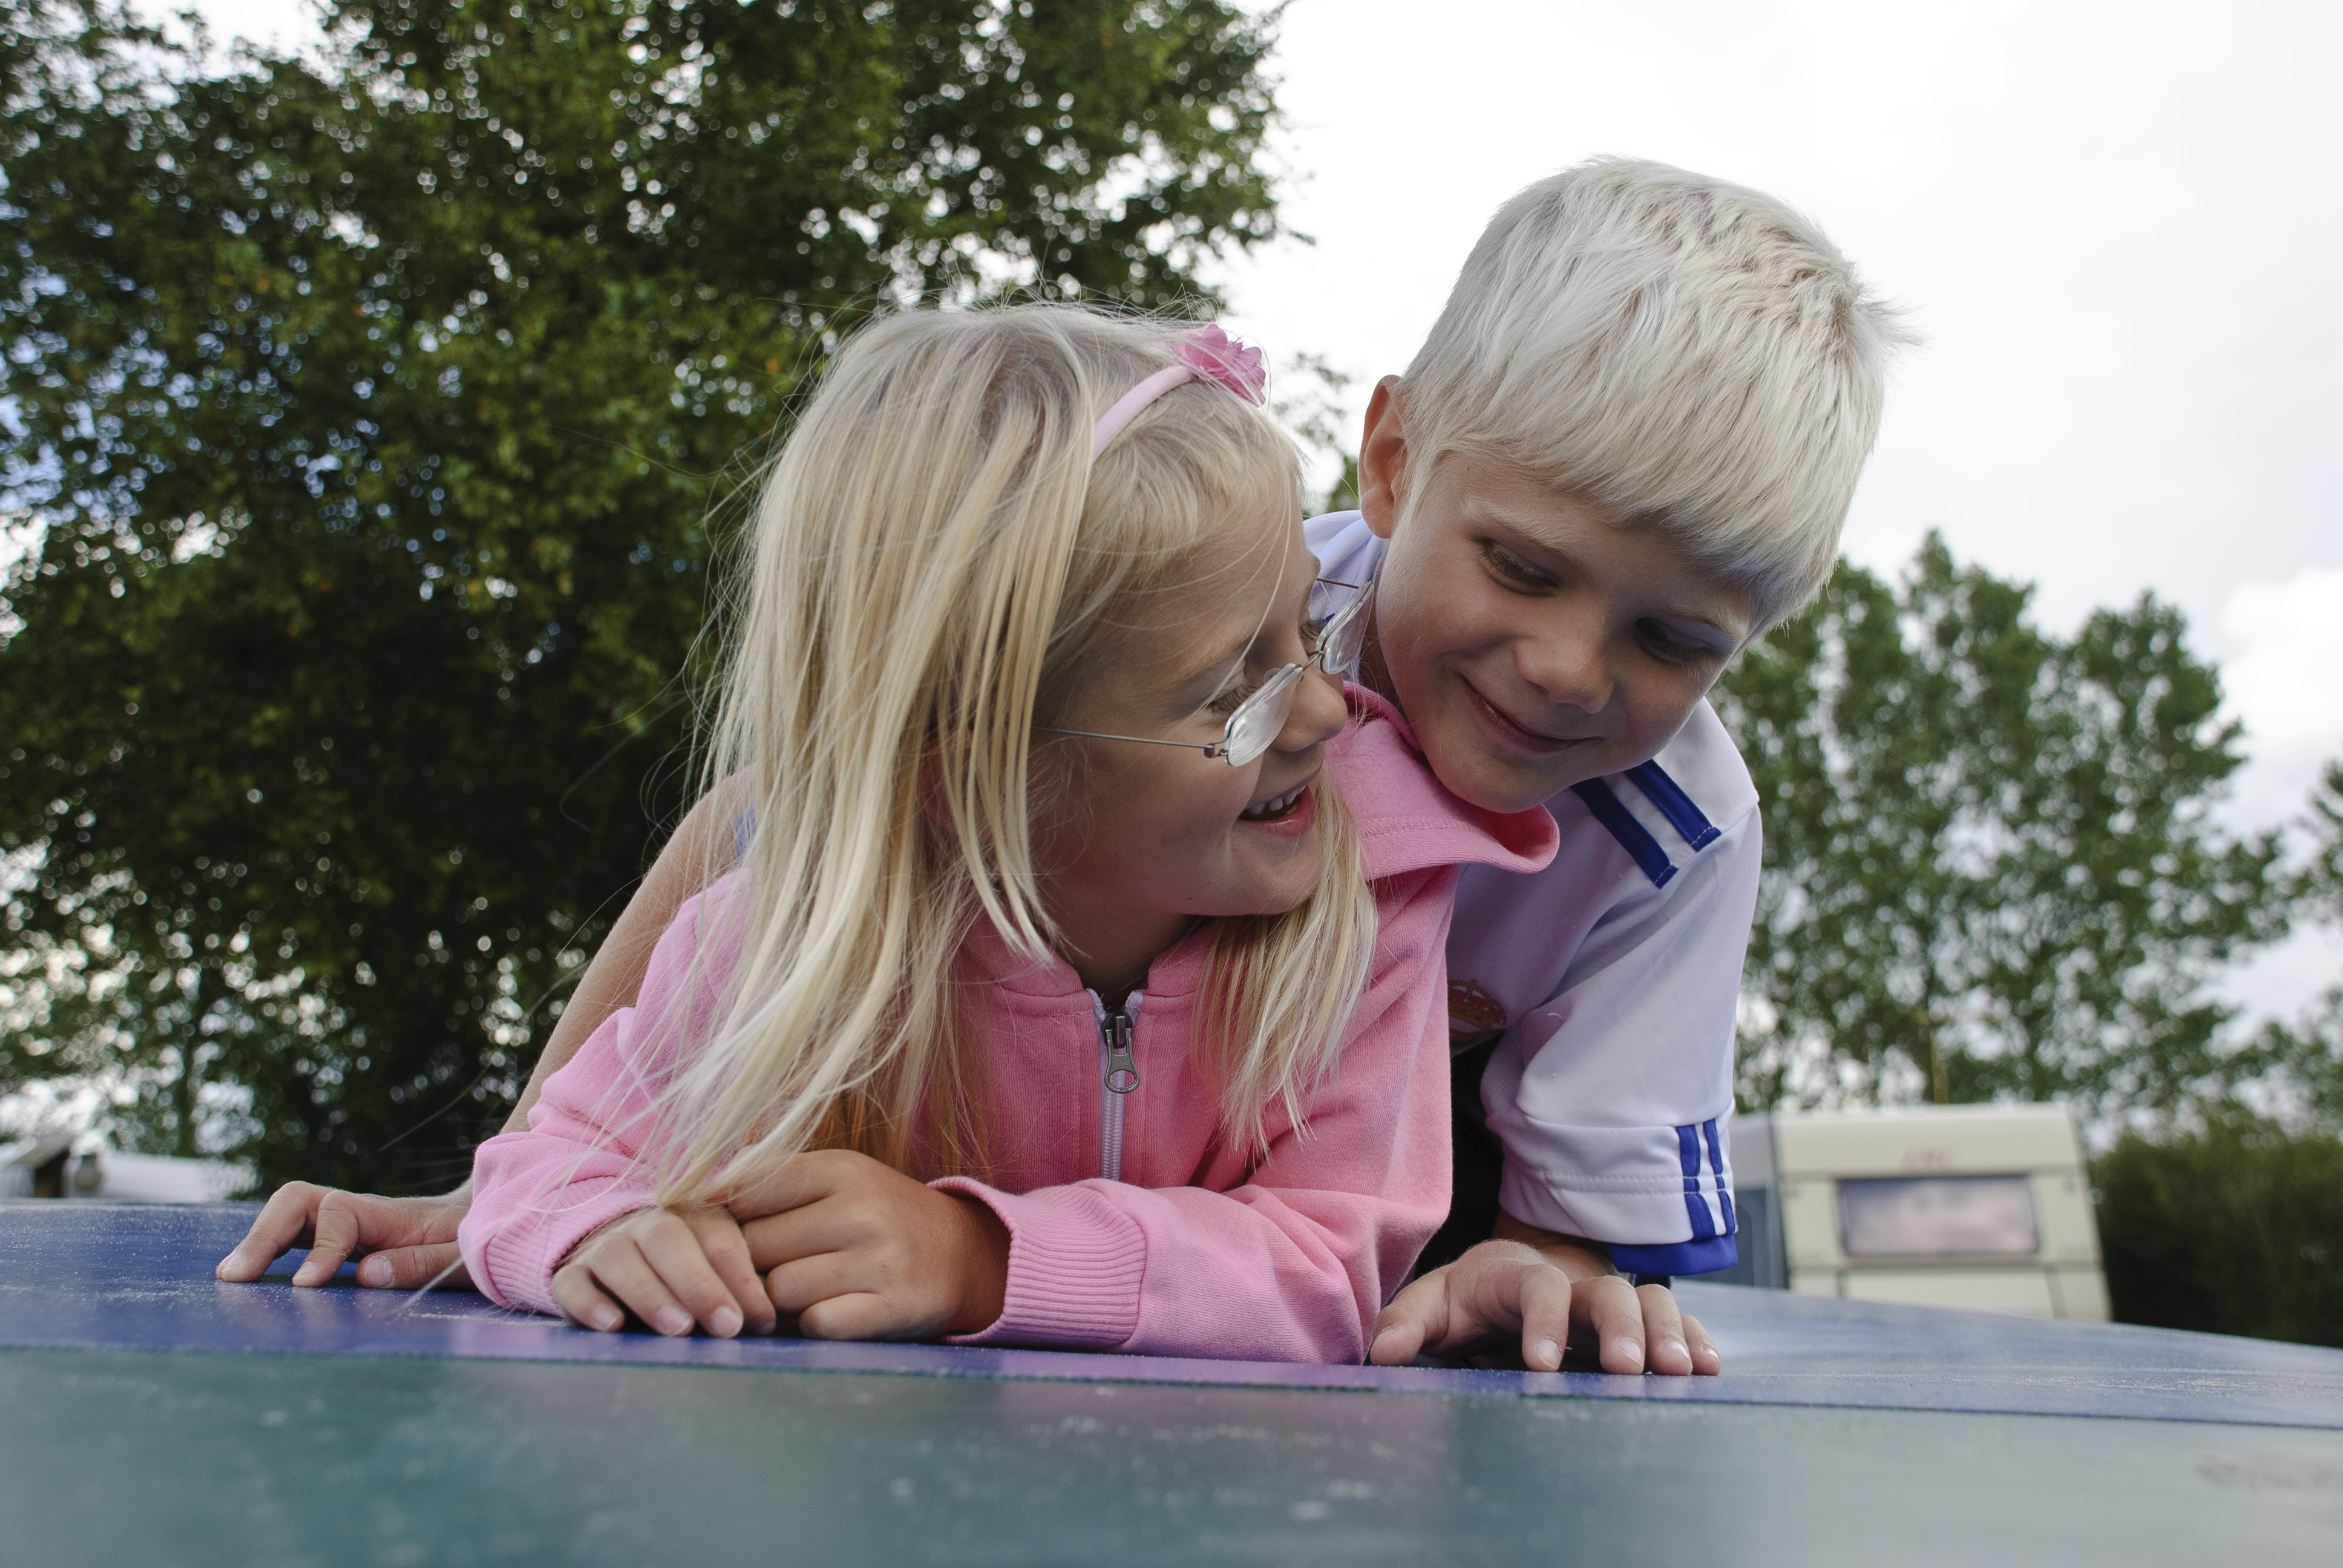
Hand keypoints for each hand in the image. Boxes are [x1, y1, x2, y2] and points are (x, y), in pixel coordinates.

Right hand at [215, 1182, 471, 1289]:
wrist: (482, 1219)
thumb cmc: (474, 1237)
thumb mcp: (462, 1254)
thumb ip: (421, 1263)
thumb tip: (366, 1276)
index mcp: (391, 1215)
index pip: (339, 1214)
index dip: (321, 1248)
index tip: (307, 1285)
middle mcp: (359, 1212)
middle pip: (297, 1200)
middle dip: (263, 1235)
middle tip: (235, 1277)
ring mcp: (345, 1222)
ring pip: (288, 1214)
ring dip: (257, 1241)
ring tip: (230, 1278)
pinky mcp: (337, 1237)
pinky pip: (294, 1233)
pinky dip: (266, 1248)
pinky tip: (247, 1277)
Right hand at [551, 1205, 777, 1338]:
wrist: (607, 1254)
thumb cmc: (680, 1274)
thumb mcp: (711, 1272)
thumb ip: (737, 1289)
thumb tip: (765, 1323)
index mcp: (689, 1216)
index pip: (717, 1236)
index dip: (740, 1276)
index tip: (761, 1319)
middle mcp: (644, 1225)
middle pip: (668, 1239)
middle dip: (699, 1284)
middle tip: (726, 1326)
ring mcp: (602, 1248)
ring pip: (620, 1259)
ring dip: (651, 1294)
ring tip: (678, 1330)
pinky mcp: (569, 1274)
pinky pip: (572, 1283)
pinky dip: (590, 1304)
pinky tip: (611, 1326)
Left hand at [723, 1149, 1009, 1341]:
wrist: (966, 1256)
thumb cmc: (883, 1217)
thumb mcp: (840, 1179)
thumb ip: (775, 1182)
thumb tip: (694, 1195)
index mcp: (841, 1170)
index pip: (746, 1192)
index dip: (726, 1220)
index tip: (725, 1234)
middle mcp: (860, 1210)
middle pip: (754, 1247)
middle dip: (749, 1267)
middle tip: (764, 1272)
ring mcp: (878, 1260)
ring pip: (779, 1291)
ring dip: (778, 1303)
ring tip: (798, 1294)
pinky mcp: (890, 1308)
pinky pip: (816, 1324)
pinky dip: (812, 1326)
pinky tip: (829, 1312)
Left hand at [1369, 1234, 1720, 1375]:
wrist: (1514, 1276)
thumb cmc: (1471, 1297)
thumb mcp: (1433, 1305)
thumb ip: (1407, 1323)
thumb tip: (1383, 1355)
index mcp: (1520, 1276)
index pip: (1537, 1287)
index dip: (1543, 1320)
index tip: (1540, 1364)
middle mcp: (1574, 1285)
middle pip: (1606, 1293)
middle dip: (1619, 1328)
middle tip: (1623, 1369)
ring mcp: (1610, 1303)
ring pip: (1650, 1303)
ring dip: (1667, 1334)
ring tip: (1681, 1372)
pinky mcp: (1637, 1324)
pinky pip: (1677, 1322)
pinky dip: (1696, 1339)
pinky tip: (1709, 1368)